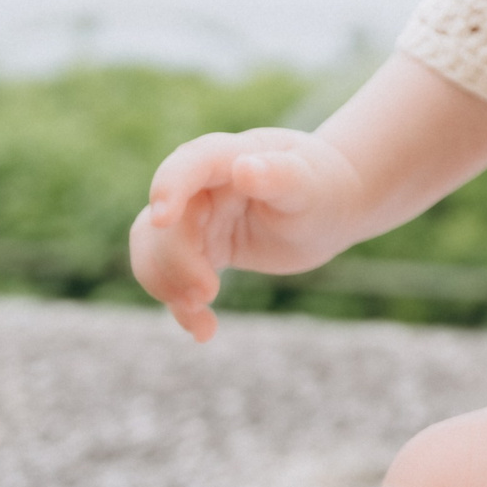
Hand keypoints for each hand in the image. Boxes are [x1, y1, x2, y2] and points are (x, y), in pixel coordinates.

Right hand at [129, 127, 363, 341]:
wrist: (330, 210)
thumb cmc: (323, 187)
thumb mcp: (309, 183)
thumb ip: (279, 175)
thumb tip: (244, 168)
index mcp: (229, 156)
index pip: (189, 163)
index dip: (169, 186)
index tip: (162, 218)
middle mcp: (204, 185)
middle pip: (166, 220)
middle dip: (176, 259)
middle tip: (206, 294)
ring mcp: (198, 218)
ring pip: (155, 248)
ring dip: (167, 284)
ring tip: (200, 316)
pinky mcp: (201, 248)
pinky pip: (173, 276)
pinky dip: (180, 305)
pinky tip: (203, 330)